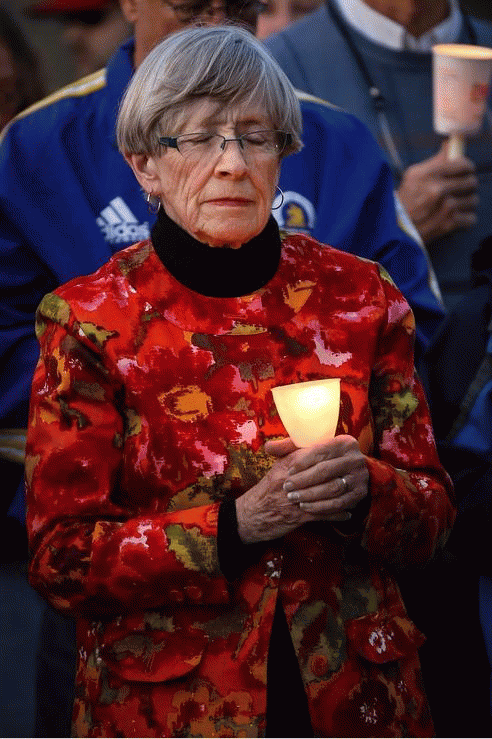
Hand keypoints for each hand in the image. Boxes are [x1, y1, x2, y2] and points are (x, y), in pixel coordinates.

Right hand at [235, 435, 368, 543]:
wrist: (251, 514)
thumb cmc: (268, 488)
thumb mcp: (279, 465)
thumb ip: (293, 450)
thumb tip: (315, 441)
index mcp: (289, 463)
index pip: (317, 453)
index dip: (334, 453)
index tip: (347, 454)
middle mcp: (293, 478)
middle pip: (326, 472)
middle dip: (341, 473)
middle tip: (353, 474)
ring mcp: (297, 498)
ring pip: (328, 492)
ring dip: (343, 493)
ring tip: (353, 492)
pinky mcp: (299, 516)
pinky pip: (325, 514)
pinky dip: (338, 514)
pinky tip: (347, 513)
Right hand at [397, 139, 478, 243]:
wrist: (396, 228)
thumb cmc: (405, 200)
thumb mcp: (413, 175)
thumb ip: (435, 161)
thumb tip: (450, 145)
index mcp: (428, 174)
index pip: (463, 165)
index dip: (467, 168)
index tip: (466, 171)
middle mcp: (437, 190)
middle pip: (471, 182)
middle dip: (468, 186)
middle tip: (461, 190)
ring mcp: (445, 208)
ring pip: (473, 200)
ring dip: (467, 203)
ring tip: (457, 205)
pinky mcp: (449, 224)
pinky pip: (471, 218)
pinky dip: (465, 219)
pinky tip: (456, 218)